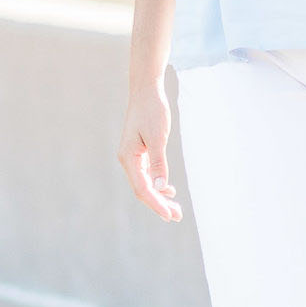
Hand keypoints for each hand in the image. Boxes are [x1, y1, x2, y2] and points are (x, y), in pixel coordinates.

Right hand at [117, 81, 181, 219]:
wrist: (146, 90)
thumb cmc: (152, 111)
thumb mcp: (158, 137)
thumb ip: (158, 163)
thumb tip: (160, 187)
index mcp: (128, 158)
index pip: (142, 189)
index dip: (156, 204)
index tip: (171, 215)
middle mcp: (127, 160)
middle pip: (143, 190)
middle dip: (159, 204)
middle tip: (178, 216)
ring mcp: (132, 157)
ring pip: (145, 183)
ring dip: (160, 196)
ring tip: (175, 209)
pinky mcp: (138, 152)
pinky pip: (146, 174)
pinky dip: (157, 184)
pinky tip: (168, 189)